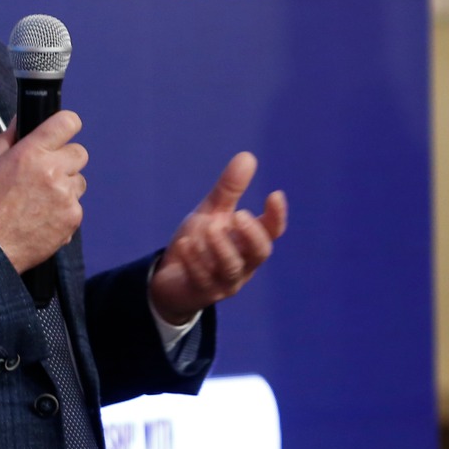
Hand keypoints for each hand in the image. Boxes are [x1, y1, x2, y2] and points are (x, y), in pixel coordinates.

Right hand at [0, 111, 87, 272]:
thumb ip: (8, 137)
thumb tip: (22, 119)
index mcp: (32, 152)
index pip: (67, 122)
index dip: (67, 125)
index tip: (63, 132)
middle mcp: (53, 171)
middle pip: (80, 152)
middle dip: (66, 160)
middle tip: (47, 173)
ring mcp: (66, 195)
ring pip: (80, 181)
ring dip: (67, 186)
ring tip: (43, 199)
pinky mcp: (73, 217)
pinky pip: (77, 205)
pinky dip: (65, 210)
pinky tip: (45, 216)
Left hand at [149, 152, 287, 323]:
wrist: (171, 277)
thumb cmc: (200, 243)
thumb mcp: (213, 213)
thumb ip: (229, 190)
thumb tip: (248, 156)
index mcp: (249, 243)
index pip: (272, 231)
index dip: (277, 216)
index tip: (275, 195)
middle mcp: (243, 264)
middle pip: (260, 253)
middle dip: (252, 235)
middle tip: (240, 215)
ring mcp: (225, 281)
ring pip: (232, 269)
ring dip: (221, 248)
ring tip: (208, 229)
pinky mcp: (203, 292)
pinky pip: (203, 280)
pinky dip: (195, 262)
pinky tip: (186, 245)